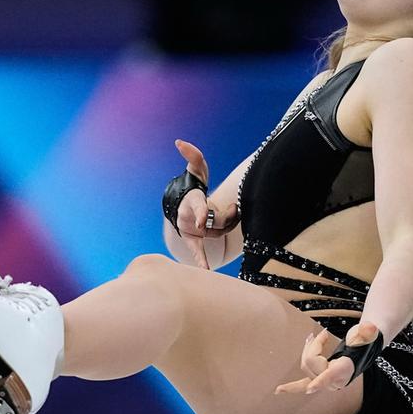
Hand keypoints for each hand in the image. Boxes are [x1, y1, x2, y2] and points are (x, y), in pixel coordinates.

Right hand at [171, 139, 221, 268]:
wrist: (185, 208)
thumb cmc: (193, 187)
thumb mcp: (196, 170)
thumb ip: (193, 156)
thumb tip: (180, 142)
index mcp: (193, 201)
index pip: (198, 206)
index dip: (201, 212)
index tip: (203, 219)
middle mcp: (190, 217)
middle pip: (214, 221)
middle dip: (226, 216)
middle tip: (233, 210)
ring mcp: (193, 230)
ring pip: (216, 233)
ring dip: (226, 226)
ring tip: (231, 215)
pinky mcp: (194, 240)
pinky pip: (198, 251)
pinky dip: (201, 261)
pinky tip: (206, 271)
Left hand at [277, 321, 378, 395]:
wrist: (364, 350)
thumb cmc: (365, 340)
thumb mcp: (369, 334)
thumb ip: (368, 331)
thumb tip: (369, 328)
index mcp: (344, 370)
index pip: (330, 375)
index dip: (320, 382)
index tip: (310, 389)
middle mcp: (334, 381)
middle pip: (312, 363)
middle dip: (314, 345)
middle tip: (324, 333)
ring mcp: (325, 383)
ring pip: (305, 365)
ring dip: (308, 349)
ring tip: (315, 337)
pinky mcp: (318, 381)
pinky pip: (302, 384)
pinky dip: (291, 387)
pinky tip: (278, 391)